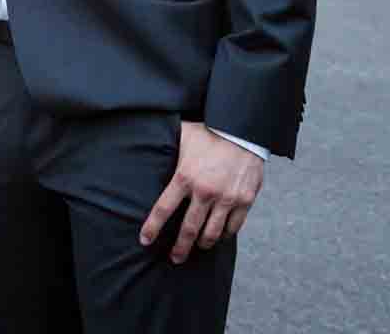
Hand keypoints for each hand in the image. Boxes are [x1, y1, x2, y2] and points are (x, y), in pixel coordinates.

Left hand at [139, 122, 263, 262]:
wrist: (242, 130)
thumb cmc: (208, 132)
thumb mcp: (182, 137)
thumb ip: (166, 147)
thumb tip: (145, 143)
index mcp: (184, 177)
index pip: (163, 209)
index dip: (152, 228)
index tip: (145, 240)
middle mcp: (204, 192)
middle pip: (188, 229)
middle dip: (180, 247)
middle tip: (175, 258)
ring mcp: (226, 198)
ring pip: (212, 232)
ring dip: (203, 243)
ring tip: (198, 247)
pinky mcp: (244, 201)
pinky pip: (233, 227)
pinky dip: (225, 234)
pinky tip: (220, 236)